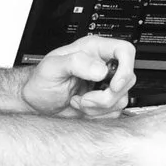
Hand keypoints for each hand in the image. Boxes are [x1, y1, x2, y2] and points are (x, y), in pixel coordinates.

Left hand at [22, 37, 136, 117]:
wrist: (37, 103)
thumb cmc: (41, 81)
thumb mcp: (52, 67)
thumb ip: (76, 63)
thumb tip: (101, 70)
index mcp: (93, 50)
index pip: (125, 51)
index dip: (126, 67)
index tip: (114, 84)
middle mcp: (103, 66)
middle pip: (127, 78)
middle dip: (107, 94)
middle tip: (87, 97)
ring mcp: (105, 85)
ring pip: (122, 97)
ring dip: (99, 106)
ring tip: (80, 101)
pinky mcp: (105, 102)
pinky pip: (115, 111)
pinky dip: (98, 114)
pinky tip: (82, 107)